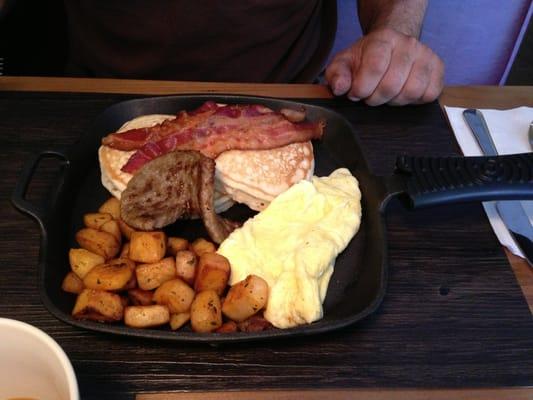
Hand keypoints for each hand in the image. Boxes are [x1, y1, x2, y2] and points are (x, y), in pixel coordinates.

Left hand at [325, 28, 443, 105]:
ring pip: (412, 91)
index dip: (362, 88)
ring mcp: (426, 56)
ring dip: (394, 101)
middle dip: (375, 98)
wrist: (391, 48)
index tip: (355, 93)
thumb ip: (336, 75)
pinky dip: (413, 101)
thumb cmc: (365, 59)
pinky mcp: (438, 70)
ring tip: (386, 95)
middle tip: (370, 96)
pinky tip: (402, 94)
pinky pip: (429, 95)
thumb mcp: (344, 63)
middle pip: (392, 84)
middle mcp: (408, 44)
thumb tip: (340, 88)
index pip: (375, 67)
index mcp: (383, 39)